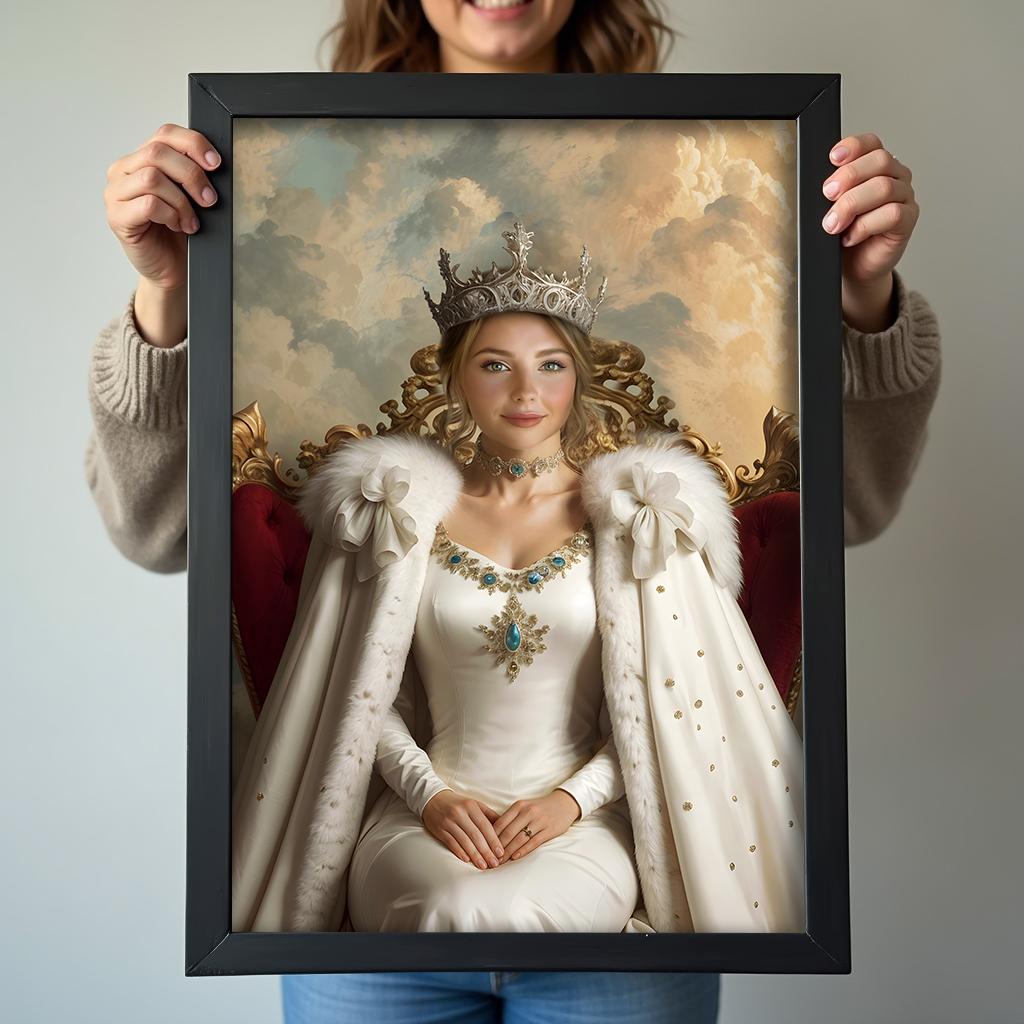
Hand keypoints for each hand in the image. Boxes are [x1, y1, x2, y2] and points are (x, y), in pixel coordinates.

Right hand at [103, 123, 220, 292]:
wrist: (171, 269)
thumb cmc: (179, 232)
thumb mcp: (190, 196)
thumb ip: (192, 174)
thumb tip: (213, 162)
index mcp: (141, 159)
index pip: (164, 134)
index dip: (193, 143)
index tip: (216, 164)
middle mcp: (124, 171)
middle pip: (158, 153)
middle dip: (192, 175)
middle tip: (209, 200)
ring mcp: (116, 193)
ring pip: (152, 178)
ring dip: (181, 201)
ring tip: (191, 220)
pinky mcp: (117, 217)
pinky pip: (148, 204)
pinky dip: (170, 215)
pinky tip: (178, 226)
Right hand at [421, 788, 504, 869]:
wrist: (433, 799)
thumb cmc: (458, 804)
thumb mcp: (474, 804)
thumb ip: (488, 815)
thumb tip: (504, 827)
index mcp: (471, 806)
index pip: (485, 826)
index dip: (493, 840)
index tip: (501, 853)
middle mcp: (460, 813)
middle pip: (476, 835)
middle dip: (486, 851)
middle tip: (494, 864)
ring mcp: (449, 822)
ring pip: (464, 841)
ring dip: (474, 855)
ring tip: (483, 866)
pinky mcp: (440, 829)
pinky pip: (451, 843)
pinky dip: (459, 852)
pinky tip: (467, 860)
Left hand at [493, 788, 580, 864]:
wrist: (564, 803)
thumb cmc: (539, 808)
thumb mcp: (524, 807)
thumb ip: (510, 818)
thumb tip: (491, 835)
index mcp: (519, 806)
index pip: (500, 822)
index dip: (490, 837)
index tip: (483, 848)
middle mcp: (528, 812)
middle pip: (508, 832)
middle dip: (497, 848)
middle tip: (489, 859)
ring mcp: (539, 821)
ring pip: (519, 839)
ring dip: (508, 852)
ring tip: (500, 862)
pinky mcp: (549, 830)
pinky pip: (533, 842)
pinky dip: (523, 850)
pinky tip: (515, 858)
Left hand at [822, 133, 919, 331]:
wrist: (853, 268)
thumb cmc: (841, 234)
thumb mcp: (830, 207)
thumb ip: (831, 191)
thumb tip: (815, 184)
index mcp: (876, 165)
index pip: (871, 143)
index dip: (853, 146)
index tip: (832, 158)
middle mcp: (895, 176)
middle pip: (879, 160)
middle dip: (848, 177)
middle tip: (827, 195)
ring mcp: (905, 197)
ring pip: (884, 187)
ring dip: (852, 205)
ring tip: (833, 224)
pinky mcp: (907, 220)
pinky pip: (892, 214)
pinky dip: (865, 225)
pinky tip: (850, 237)